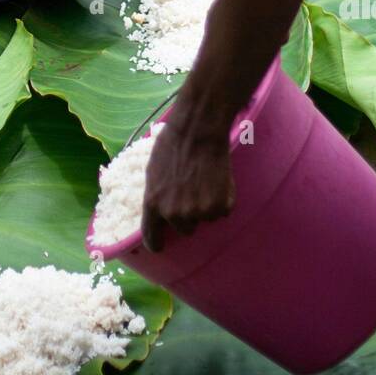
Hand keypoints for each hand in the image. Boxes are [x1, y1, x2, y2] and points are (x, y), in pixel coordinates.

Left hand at [141, 117, 235, 252]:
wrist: (198, 129)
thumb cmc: (173, 144)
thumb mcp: (153, 171)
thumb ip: (156, 196)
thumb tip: (159, 212)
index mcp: (153, 205)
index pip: (152, 239)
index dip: (158, 243)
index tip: (162, 245)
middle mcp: (174, 214)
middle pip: (184, 229)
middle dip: (189, 215)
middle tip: (192, 191)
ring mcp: (197, 212)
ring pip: (205, 220)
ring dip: (206, 206)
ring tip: (204, 180)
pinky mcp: (218, 207)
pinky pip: (221, 212)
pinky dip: (222, 200)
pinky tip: (217, 179)